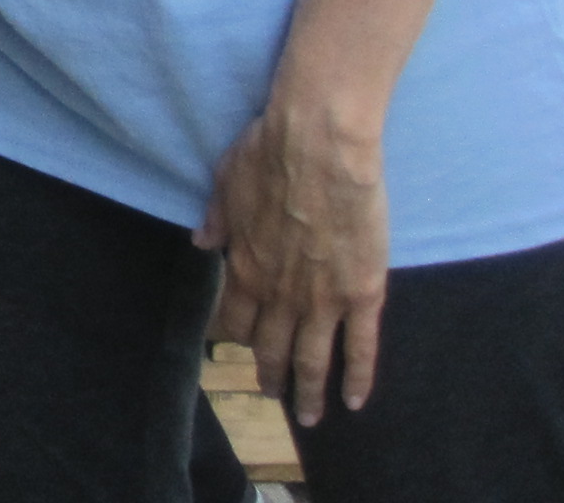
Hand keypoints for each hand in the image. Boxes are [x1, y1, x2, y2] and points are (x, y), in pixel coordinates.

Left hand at [196, 91, 389, 427]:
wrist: (317, 147)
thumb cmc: (266, 155)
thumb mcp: (224, 184)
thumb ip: (216, 220)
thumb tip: (200, 244)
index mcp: (244, 267)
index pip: (233, 317)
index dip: (232, 336)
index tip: (231, 349)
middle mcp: (280, 293)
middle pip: (271, 346)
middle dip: (268, 374)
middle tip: (270, 395)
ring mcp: (323, 299)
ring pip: (313, 358)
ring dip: (309, 391)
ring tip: (309, 415)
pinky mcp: (363, 293)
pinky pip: (362, 347)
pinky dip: (357, 378)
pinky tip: (354, 400)